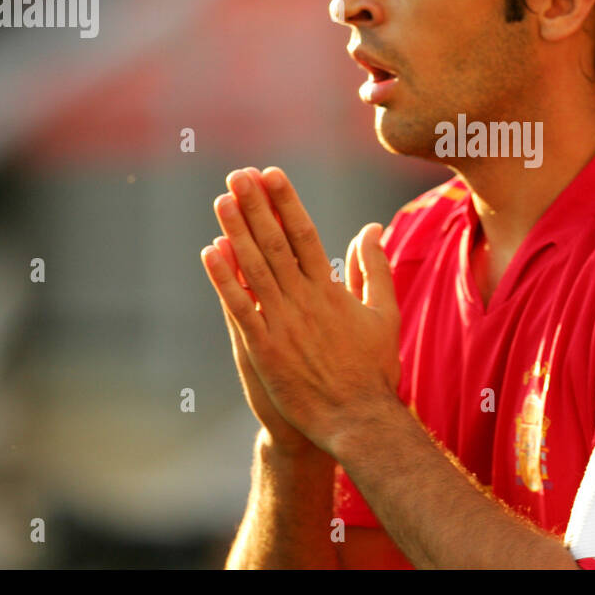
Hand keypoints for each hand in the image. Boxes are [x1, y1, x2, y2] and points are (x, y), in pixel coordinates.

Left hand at [202, 165, 400, 453]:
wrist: (358, 420)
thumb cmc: (374, 368)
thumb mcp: (384, 312)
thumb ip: (374, 268)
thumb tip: (372, 228)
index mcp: (332, 290)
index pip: (305, 234)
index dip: (287, 203)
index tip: (272, 175)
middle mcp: (305, 301)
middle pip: (276, 243)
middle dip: (256, 206)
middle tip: (237, 174)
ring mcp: (283, 324)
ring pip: (255, 269)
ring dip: (236, 232)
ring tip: (222, 200)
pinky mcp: (265, 350)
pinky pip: (240, 308)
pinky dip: (225, 280)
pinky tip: (210, 253)